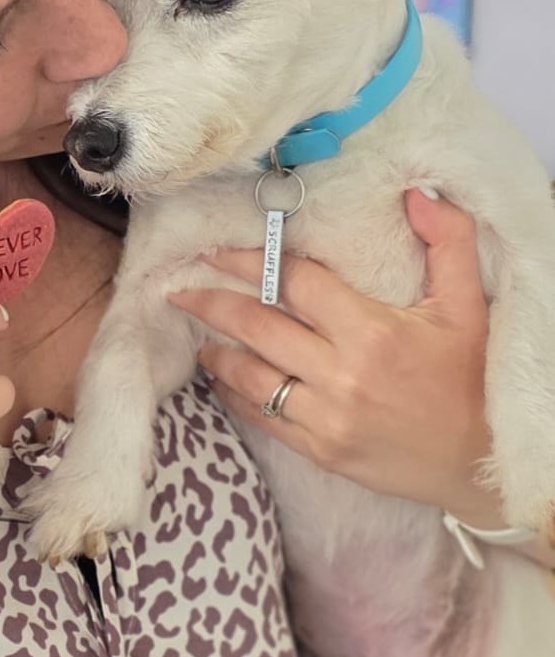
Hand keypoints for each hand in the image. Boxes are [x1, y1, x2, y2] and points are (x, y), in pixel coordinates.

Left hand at [167, 188, 507, 525]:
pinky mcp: (319, 450)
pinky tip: (223, 378)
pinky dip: (236, 394)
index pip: (295, 284)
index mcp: (372, 332)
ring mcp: (325, 418)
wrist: (479, 461)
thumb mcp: (468, 306)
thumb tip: (416, 195)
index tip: (217, 251)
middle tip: (178, 289)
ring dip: (216, 352)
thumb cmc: (470, 380)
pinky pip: (262, 417)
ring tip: (197, 334)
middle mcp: (341, 375)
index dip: (252, 261)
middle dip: (211, 303)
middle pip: (256, 326)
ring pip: (249, 376)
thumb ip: (446, 243)